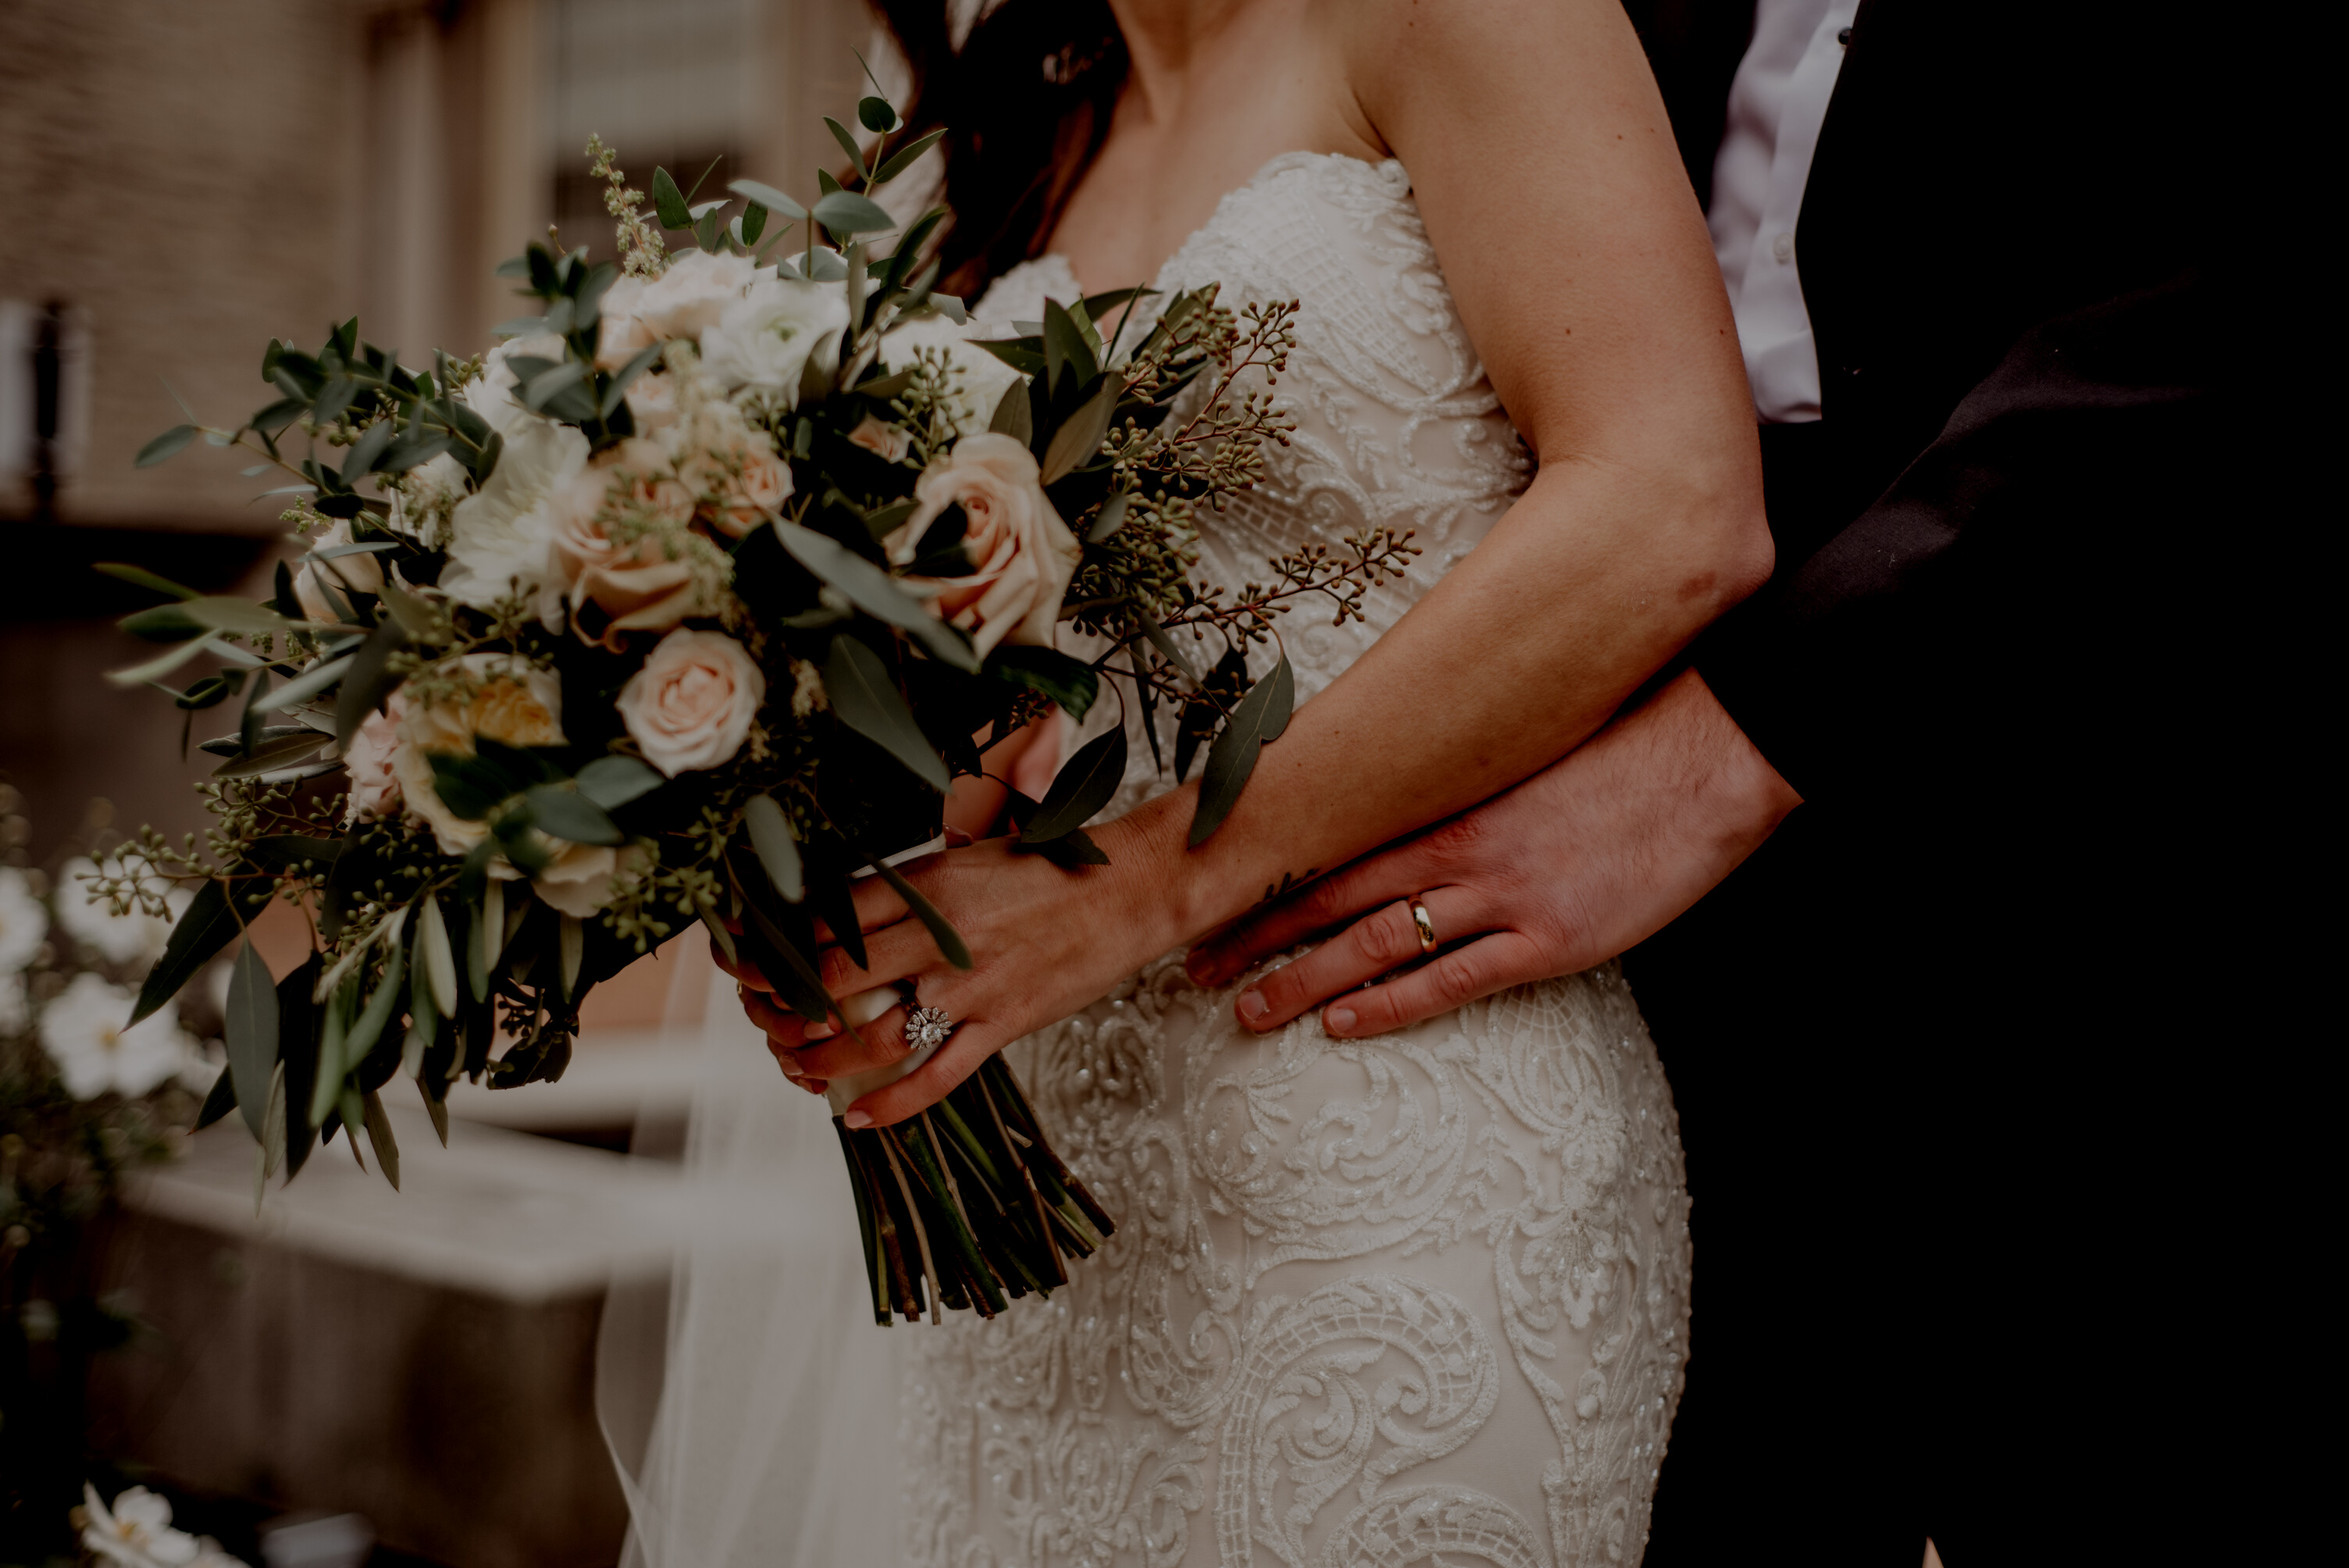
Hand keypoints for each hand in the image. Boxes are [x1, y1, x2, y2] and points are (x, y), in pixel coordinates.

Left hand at [722, 802, 1193, 1127]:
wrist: (1135, 887)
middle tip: (764, 1018)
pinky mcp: (1006, 1024)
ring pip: (875, 1036)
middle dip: (784, 1006)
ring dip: (822, 1059)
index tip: (747, 960)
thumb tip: (849, 909)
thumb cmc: (1055, 865)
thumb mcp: (972, 852)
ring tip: (796, 1066)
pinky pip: (937, 1075)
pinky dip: (892, 1103)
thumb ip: (914, 882)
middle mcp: (943, 934)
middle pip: (835, 978)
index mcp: (930, 880)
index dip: (776, 945)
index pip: (828, 917)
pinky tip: (855, 1116)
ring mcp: (974, 985)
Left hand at [1184, 670, 1799, 1036]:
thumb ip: (1468, 779)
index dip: (1269, 872)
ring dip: (1302, 979)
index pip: (1335, 840)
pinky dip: (1389, 1005)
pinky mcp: (1551, 938)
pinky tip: (1341, 1023)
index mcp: (1451, 794)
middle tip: (1194, 964)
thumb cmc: (1626, 743)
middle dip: (1258, 932)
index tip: (1213, 892)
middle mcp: (1460, 844)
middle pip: (1333, 894)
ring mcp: (1503, 895)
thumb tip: (1412, 791)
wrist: (1711, 754)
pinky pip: (1453, 981)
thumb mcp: (1528, 750)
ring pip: (1375, 942)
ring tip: (1246, 1009)